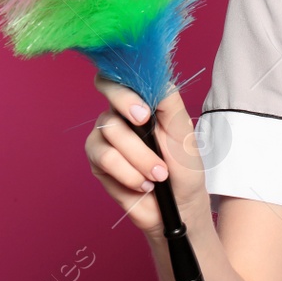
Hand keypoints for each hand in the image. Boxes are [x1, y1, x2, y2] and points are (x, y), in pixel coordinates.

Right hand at [85, 75, 209, 237]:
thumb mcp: (183, 129)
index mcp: (140, 102)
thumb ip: (168, 100)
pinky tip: (144, 183)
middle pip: (109, 105)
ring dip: (140, 158)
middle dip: (131, 121)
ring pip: (110, 134)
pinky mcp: (98, 162)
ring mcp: (105, 139)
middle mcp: (118, 116)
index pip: (115, 79)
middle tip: (147, 131)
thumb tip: (153, 77)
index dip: (121, 89)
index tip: (144, 112)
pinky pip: (106, 159)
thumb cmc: (184, 165)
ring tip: (158, 174)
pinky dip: (129, 174)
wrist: (180, 203)